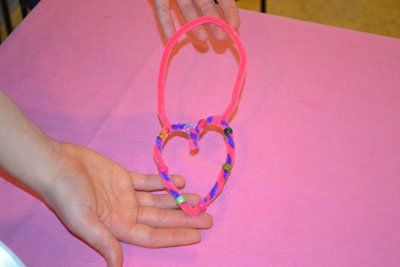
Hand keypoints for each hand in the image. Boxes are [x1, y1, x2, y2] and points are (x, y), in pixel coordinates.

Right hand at [42, 142, 211, 266]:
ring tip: (198, 200)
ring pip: (158, 200)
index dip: (174, 236)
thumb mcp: (84, 222)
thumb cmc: (67, 194)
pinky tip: (179, 181)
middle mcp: (126, 213)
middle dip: (184, 219)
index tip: (196, 235)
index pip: (153, 235)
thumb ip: (104, 242)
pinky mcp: (125, 177)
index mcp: (118, 227)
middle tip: (208, 218)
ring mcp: (127, 195)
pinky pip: (149, 181)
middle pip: (161, 219)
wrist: (56, 164)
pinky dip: (163, 182)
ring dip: (177, 200)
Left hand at [154, 0, 239, 40]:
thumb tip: (233, 20)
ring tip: (203, 40)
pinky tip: (173, 42)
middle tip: (222, 38)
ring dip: (195, 26)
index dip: (229, 10)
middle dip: (214, 22)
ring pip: (186, 10)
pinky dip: (168, 27)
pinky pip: (163, 13)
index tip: (235, 26)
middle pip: (205, 6)